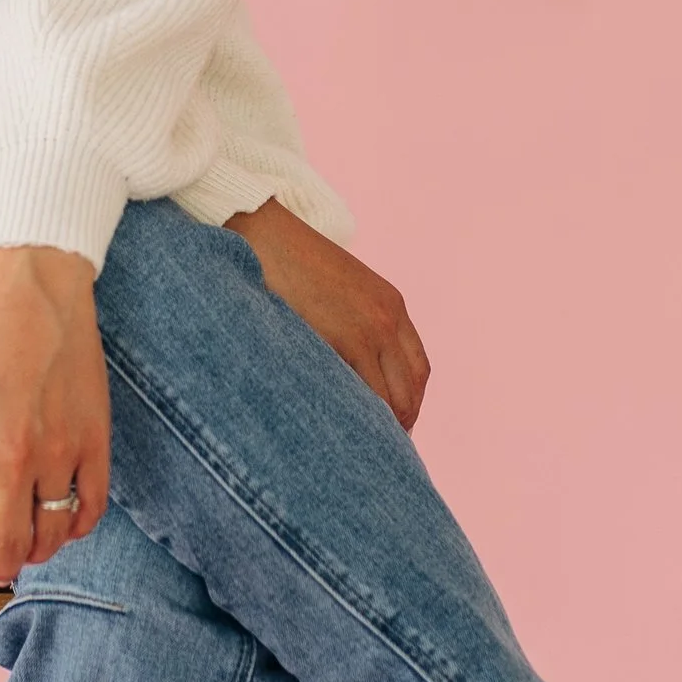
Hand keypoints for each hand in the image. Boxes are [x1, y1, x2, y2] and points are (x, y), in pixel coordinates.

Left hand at [0, 245, 110, 591]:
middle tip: (2, 572)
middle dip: (3, 567)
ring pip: (54, 532)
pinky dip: (80, 528)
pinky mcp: (95, 441)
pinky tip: (68, 528)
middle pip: (11, 542)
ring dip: (41, 553)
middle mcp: (13, 457)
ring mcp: (59, 452)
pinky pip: (93, 506)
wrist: (37, 302)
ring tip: (32, 553)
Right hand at [228, 200, 430, 428]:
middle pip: (414, 385)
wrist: (263, 233)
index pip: (418, 366)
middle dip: (403, 420)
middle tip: (382, 447)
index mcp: (392, 304)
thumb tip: (344, 366)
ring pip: (396, 395)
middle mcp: (391, 317)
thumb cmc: (287, 263)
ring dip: (386, 425)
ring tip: (366, 448)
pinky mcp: (349, 337)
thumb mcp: (337, 290)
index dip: (410, 399)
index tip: (394, 422)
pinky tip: (349, 431)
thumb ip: (351, 323)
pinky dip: (364, 416)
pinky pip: (369, 392)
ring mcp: (373, 328)